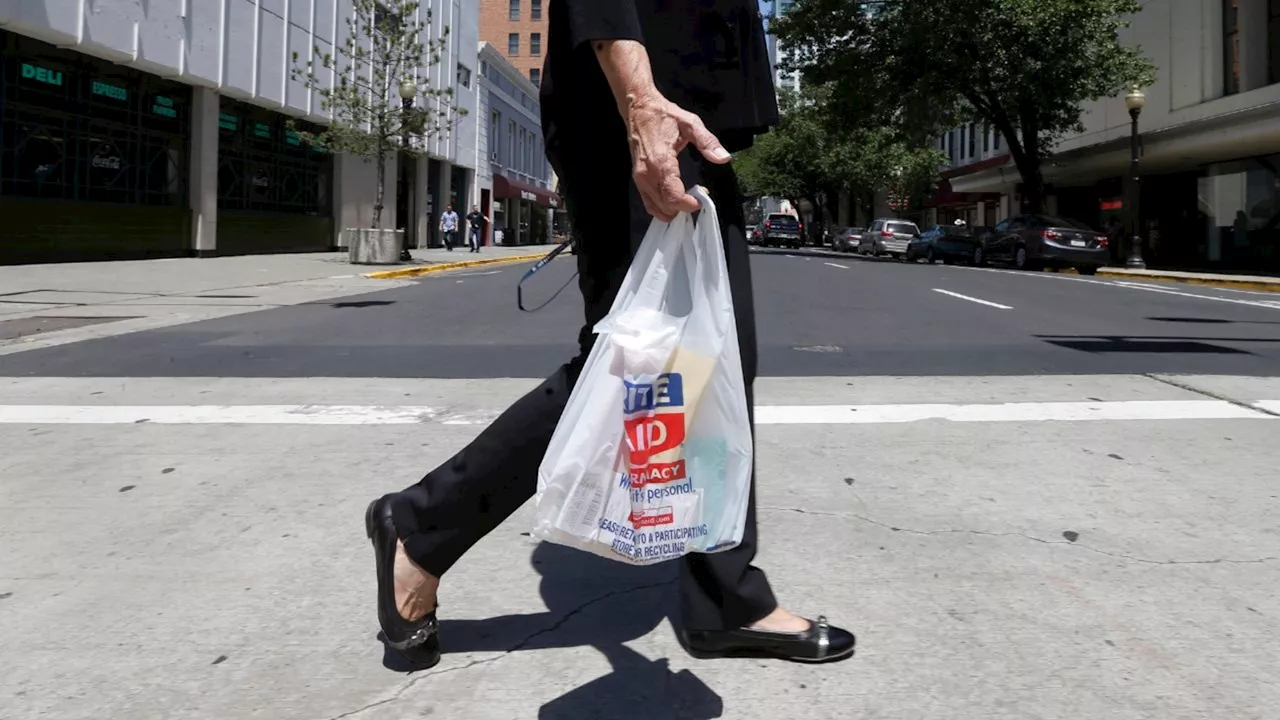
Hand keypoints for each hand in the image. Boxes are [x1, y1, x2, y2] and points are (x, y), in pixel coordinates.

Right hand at [623, 90, 730, 221]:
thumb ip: (707, 142)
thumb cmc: (663, 115)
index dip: (690, 204)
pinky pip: (649, 203)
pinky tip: (674, 198)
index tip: (702, 197)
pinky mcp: (637, 180)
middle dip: (684, 206)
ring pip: (657, 209)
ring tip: (686, 196)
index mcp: (661, 162)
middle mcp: (647, 174)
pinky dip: (662, 207)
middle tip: (697, 194)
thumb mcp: (690, 123)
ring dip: (674, 209)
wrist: (638, 109)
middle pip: (666, 207)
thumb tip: (723, 158)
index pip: (674, 198)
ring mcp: (640, 179)